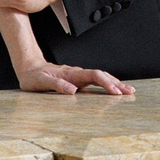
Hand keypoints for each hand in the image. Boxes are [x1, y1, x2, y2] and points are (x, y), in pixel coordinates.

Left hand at [18, 61, 133, 96]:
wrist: (29, 67)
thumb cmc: (33, 76)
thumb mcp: (40, 82)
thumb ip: (56, 85)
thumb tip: (73, 90)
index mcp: (71, 74)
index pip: (94, 76)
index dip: (106, 83)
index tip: (116, 92)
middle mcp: (77, 73)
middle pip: (102, 75)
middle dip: (117, 83)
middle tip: (130, 92)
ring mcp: (78, 76)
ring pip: (100, 77)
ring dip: (114, 83)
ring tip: (127, 90)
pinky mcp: (77, 79)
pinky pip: (95, 81)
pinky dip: (106, 84)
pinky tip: (112, 88)